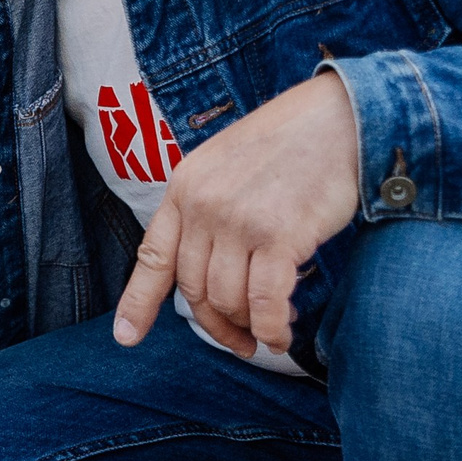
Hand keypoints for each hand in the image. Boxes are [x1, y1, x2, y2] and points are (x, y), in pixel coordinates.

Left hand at [113, 72, 361, 357]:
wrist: (336, 119)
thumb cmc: (287, 145)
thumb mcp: (224, 166)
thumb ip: (205, 211)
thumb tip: (205, 272)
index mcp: (183, 188)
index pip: (153, 257)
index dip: (137, 303)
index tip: (125, 337)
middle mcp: (203, 206)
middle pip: (194, 290)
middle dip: (217, 325)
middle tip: (240, 341)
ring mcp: (239, 221)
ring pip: (228, 300)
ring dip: (248, 327)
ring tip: (269, 329)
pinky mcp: (279, 236)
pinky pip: (265, 303)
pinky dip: (271, 329)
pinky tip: (282, 335)